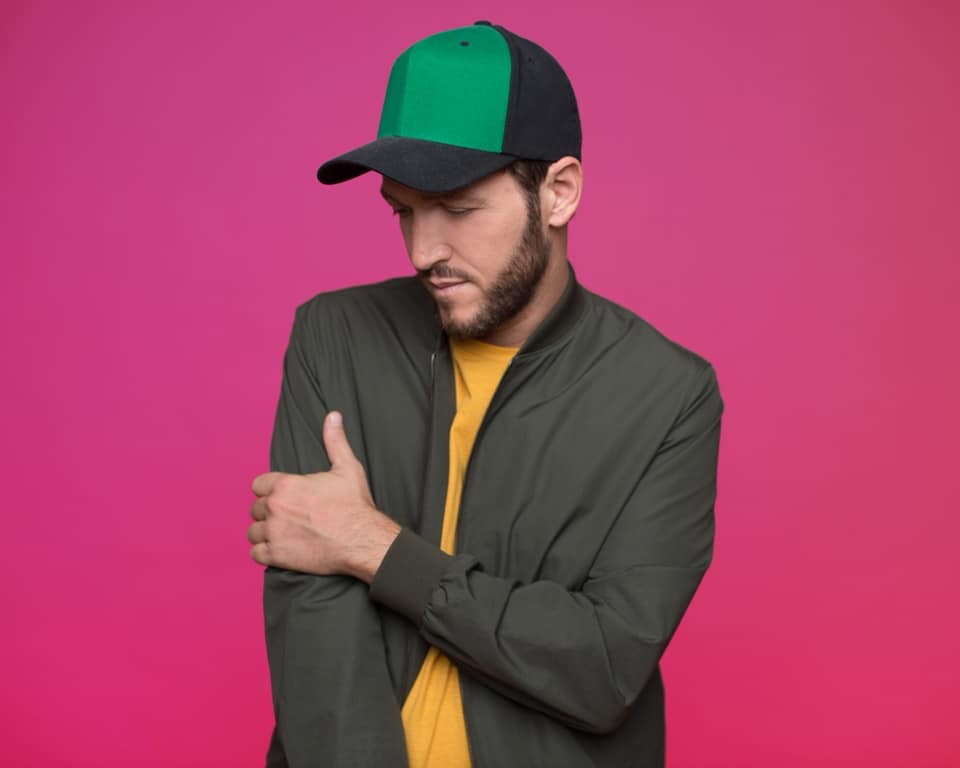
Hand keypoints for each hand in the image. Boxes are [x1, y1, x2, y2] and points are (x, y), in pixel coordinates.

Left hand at [247, 411, 400, 581]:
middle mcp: (275, 507)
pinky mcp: (277, 555)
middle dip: (269, 512)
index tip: (283, 497)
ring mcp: (274, 532)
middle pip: (255, 508)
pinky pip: (255, 554)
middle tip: (287, 517)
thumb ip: (335, 440)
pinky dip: (264, 553)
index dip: (270, 490)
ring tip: (281, 533)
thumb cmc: (355, 505)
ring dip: (264, 532)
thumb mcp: (347, 468)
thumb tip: (333, 416)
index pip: (258, 485)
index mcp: (286, 485)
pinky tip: (277, 549)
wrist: (362, 540)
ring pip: (253, 531)